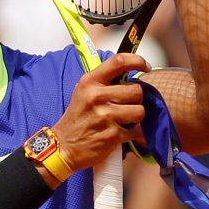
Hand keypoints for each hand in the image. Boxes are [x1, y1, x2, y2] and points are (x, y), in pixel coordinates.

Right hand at [53, 53, 149, 171]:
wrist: (64, 146)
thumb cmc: (77, 117)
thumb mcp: (83, 92)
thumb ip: (104, 81)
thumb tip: (131, 73)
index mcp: (90, 82)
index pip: (119, 62)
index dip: (137, 61)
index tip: (145, 67)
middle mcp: (97, 96)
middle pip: (136, 90)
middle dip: (135, 98)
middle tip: (126, 104)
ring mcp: (105, 116)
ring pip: (140, 111)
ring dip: (135, 116)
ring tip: (123, 119)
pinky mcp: (112, 135)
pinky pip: (135, 131)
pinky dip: (130, 133)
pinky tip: (118, 133)